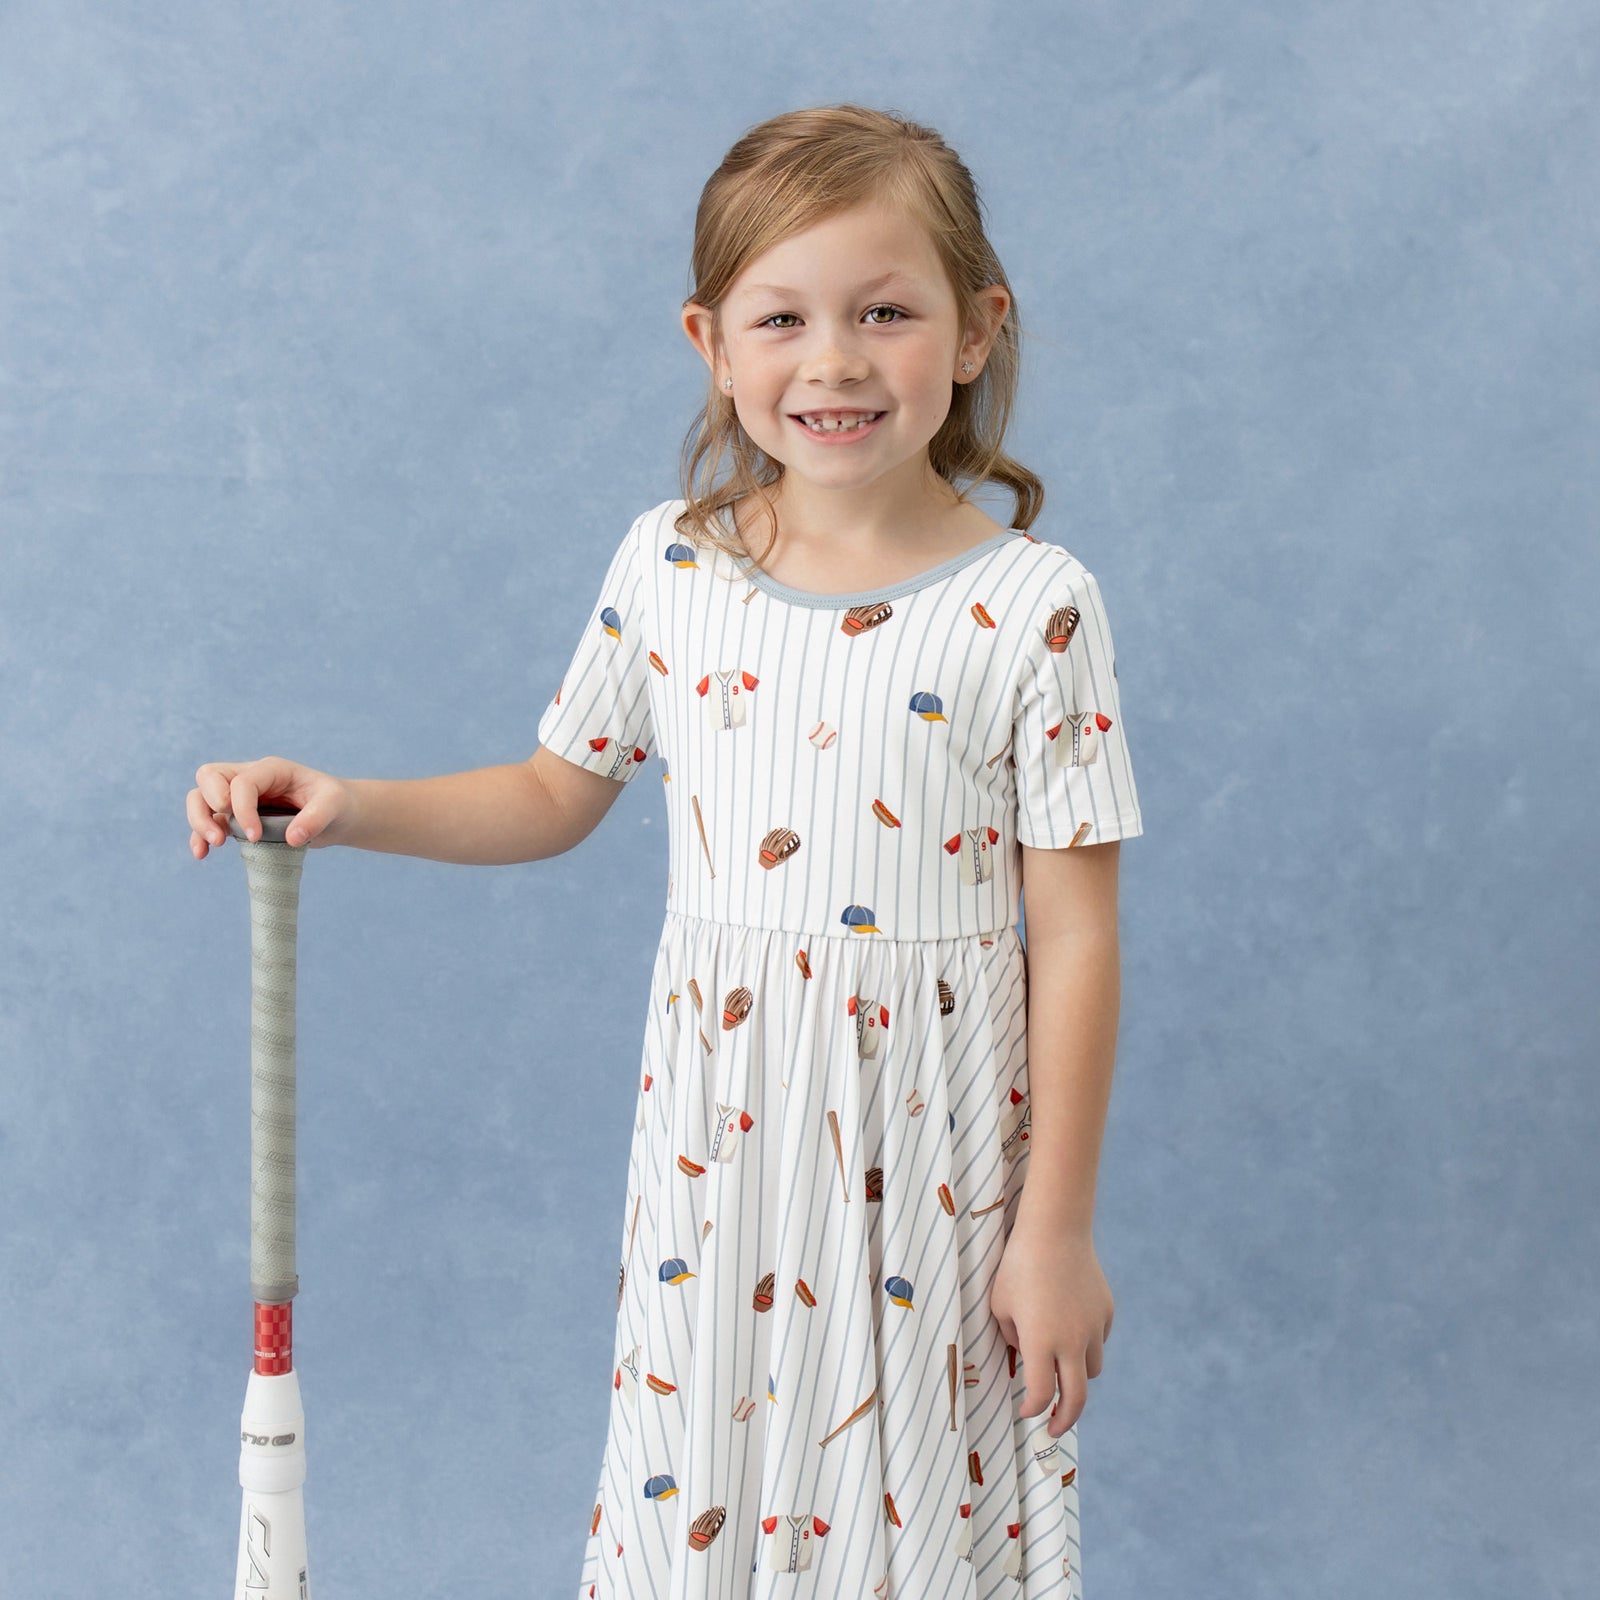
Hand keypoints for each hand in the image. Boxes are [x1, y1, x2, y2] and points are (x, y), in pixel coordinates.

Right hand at [186, 756, 352, 858]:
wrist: (337, 815)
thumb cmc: (335, 803)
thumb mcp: (334, 805)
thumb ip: (317, 818)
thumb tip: (292, 837)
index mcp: (272, 769)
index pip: (243, 782)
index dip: (243, 809)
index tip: (255, 836)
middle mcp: (250, 778)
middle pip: (208, 777)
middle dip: (208, 805)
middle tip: (223, 836)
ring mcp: (239, 797)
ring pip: (200, 797)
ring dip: (199, 821)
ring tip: (215, 845)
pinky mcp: (237, 818)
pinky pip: (208, 820)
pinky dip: (199, 836)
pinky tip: (202, 854)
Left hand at [988, 1217, 1113, 1436]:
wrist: (1056, 1229)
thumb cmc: (1018, 1265)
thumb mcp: (1000, 1303)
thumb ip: (1011, 1337)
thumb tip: (1025, 1356)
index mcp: (1041, 1342)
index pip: (1041, 1395)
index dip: (1033, 1410)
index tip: (1025, 1412)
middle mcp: (1072, 1341)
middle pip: (1076, 1399)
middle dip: (1065, 1419)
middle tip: (1055, 1428)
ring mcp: (1093, 1327)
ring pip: (1091, 1370)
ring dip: (1077, 1377)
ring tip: (1061, 1370)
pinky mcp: (1106, 1311)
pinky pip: (1098, 1339)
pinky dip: (1086, 1344)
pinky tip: (1071, 1325)